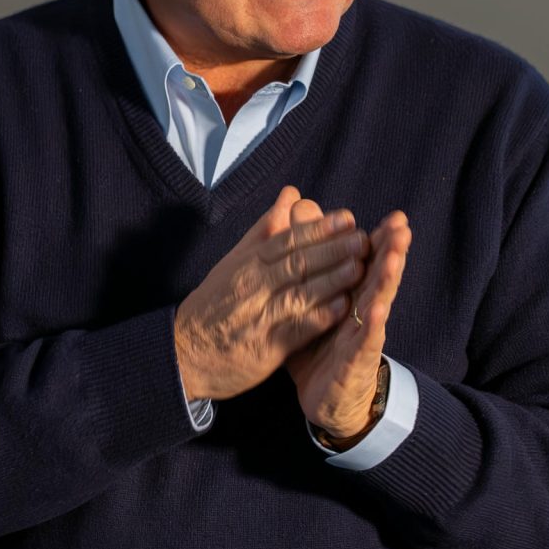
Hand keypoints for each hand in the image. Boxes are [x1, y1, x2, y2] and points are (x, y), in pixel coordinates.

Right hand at [174, 186, 369, 401]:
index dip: (318, 229)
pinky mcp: (265, 348)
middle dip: (332, 250)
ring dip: (331, 280)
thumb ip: (265, 230)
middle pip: (296, 263)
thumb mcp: (234, 261)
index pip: (286, 241)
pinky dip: (319, 318)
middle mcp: (252, 287)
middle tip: (362, 239)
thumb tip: (291, 195)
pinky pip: (296, 329)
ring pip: (300, 294)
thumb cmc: (215, 303)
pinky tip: (341, 308)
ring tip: (360, 268)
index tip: (347, 219)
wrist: (186, 353)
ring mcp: (259, 318)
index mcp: (247, 264)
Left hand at [287, 208, 410, 445]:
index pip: (367, 263)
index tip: (394, 217)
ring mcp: (362, 335)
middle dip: (392, 251)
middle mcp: (362, 311)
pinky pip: (363, 340)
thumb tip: (306, 220)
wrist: (327, 397)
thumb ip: (312, 264)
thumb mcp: (315, 303)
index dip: (379, 241)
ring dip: (386, 280)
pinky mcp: (355, 360)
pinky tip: (377, 308)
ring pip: (376, 303)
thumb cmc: (322, 345)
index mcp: (352, 294)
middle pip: (378, 277)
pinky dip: (370, 323)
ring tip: (395, 256)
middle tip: (402, 226)